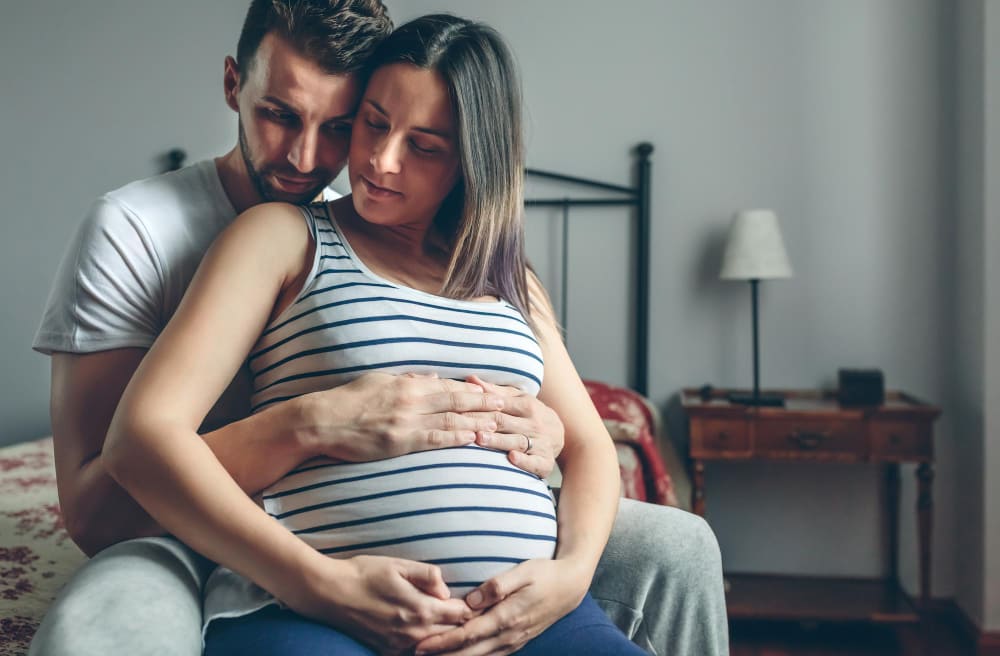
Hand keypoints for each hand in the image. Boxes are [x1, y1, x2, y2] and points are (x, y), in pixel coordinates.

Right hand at [288, 553, 477, 654]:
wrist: (329, 593)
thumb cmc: (364, 573)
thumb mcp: (398, 564)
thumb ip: (428, 575)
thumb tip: (446, 590)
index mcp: (420, 610)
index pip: (460, 615)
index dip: (471, 607)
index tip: (477, 601)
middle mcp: (413, 633)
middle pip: (451, 634)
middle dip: (461, 623)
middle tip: (470, 612)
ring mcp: (399, 645)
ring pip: (434, 645)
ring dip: (443, 634)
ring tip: (450, 623)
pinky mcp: (385, 651)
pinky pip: (414, 651)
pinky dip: (424, 644)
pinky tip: (426, 632)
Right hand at [298, 372, 505, 461]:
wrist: (322, 421)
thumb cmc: (348, 400)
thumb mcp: (379, 380)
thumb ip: (407, 379)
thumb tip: (430, 377)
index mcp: (407, 384)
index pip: (447, 385)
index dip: (471, 388)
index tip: (491, 389)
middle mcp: (411, 399)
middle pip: (455, 400)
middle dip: (483, 402)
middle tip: (507, 403)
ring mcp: (407, 421)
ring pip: (450, 420)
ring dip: (476, 421)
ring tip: (498, 423)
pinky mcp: (400, 442)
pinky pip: (434, 440)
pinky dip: (456, 438)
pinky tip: (472, 439)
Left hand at [412, 558, 587, 655]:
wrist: (570, 587)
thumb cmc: (544, 574)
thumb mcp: (523, 571)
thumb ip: (497, 585)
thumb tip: (471, 599)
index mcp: (506, 617)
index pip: (468, 633)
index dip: (443, 641)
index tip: (422, 644)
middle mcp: (508, 635)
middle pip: (469, 652)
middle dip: (442, 655)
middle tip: (416, 654)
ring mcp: (513, 641)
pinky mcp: (516, 642)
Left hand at [465, 376, 563, 478]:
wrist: (562, 435)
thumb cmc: (532, 414)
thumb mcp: (519, 399)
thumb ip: (495, 391)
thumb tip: (470, 379)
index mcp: (527, 405)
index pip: (500, 405)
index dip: (479, 406)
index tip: (459, 408)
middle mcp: (534, 423)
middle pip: (504, 423)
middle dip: (483, 422)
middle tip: (462, 423)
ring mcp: (541, 443)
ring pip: (517, 441)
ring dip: (498, 441)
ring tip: (479, 439)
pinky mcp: (545, 462)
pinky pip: (535, 462)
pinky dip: (524, 461)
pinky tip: (512, 458)